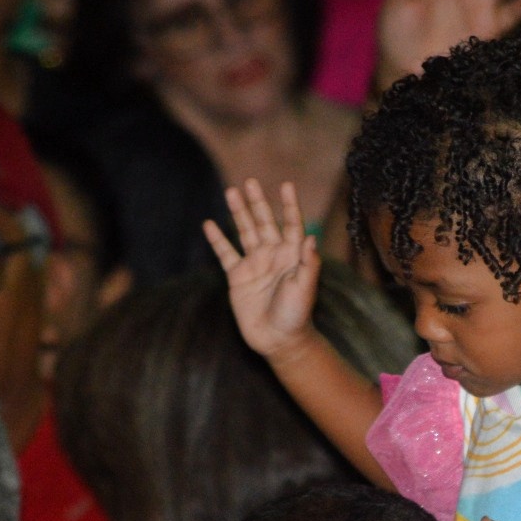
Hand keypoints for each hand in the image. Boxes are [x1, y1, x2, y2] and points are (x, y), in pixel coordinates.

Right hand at [204, 179, 320, 365]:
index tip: (286, 185)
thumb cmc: (296, 314)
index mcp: (292, 255)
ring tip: (231, 192)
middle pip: (264, 222)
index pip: (291, 224)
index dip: (289, 205)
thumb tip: (312, 236)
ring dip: (238, 213)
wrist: (277, 339)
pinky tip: (209, 224)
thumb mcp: (306, 287)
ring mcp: (254, 264)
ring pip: (245, 232)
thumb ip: (308, 262)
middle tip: (250, 181)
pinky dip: (217, 240)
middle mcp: (273, 255)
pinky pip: (226, 254)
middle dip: (258, 202)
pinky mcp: (238, 277)